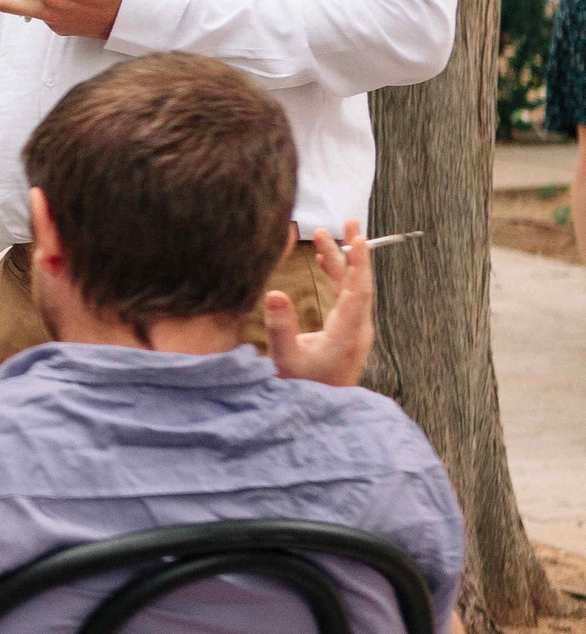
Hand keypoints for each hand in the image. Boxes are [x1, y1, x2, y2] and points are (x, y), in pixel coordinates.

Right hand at [265, 222, 376, 387]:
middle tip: (347, 222)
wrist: (320, 411)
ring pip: (351, 288)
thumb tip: (275, 293)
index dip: (358, 263)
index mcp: (347, 333)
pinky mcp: (346, 331)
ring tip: (326, 236)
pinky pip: (346, 296)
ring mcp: (353, 329)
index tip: (356, 238)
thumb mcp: (285, 358)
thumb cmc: (302, 387)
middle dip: (352, 252)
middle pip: (358, 282)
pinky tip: (325, 263)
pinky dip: (337, 277)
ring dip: (341, 262)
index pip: (357, 290)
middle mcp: (356, 328)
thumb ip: (280, 327)